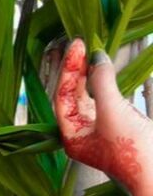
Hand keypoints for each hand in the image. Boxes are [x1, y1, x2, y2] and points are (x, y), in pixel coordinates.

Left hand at [54, 38, 152, 194]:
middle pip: (73, 96)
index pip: (63, 97)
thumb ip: (102, 82)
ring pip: (89, 98)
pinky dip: (105, 86)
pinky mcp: (118, 129)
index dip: (69, 70)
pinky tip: (106, 71)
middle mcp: (82, 135)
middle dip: (77, 71)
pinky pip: (106, 102)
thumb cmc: (132, 150)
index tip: (77, 46)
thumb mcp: (113, 112)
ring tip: (92, 53)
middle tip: (81, 44)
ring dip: (90, 76)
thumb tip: (96, 57)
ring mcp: (100, 132)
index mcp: (72, 136)